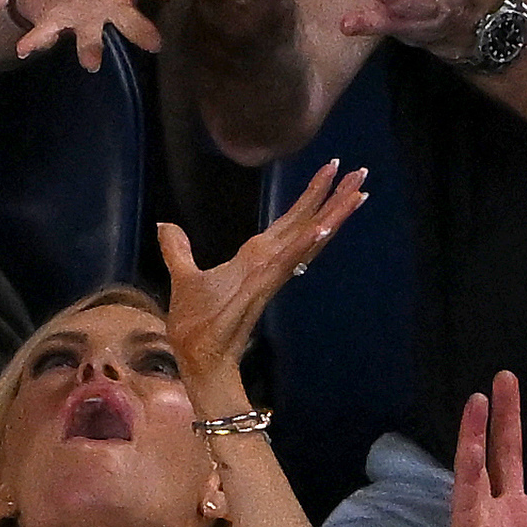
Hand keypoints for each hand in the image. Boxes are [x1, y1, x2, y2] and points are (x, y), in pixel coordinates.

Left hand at [9, 0, 199, 69]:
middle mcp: (116, 4)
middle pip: (136, 23)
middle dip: (144, 34)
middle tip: (156, 44)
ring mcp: (89, 19)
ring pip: (98, 38)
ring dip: (93, 48)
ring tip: (92, 61)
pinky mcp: (61, 24)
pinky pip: (50, 35)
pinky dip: (38, 41)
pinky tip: (26, 48)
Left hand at [159, 158, 365, 380]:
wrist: (198, 357)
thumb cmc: (196, 323)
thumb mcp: (184, 277)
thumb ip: (177, 250)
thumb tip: (165, 225)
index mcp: (256, 256)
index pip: (290, 220)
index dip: (311, 195)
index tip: (332, 169)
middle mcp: (270, 262)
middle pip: (308, 223)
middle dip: (333, 197)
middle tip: (361, 172)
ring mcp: (270, 274)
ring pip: (307, 238)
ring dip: (332, 215)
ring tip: (357, 191)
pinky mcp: (262, 288)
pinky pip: (288, 263)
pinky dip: (304, 246)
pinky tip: (322, 229)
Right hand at [448, 373, 526, 526]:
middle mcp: (517, 511)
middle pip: (514, 453)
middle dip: (512, 417)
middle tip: (508, 378)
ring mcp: (489, 518)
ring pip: (486, 462)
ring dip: (483, 428)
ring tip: (483, 392)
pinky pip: (467, 487)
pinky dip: (467, 458)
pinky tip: (470, 430)